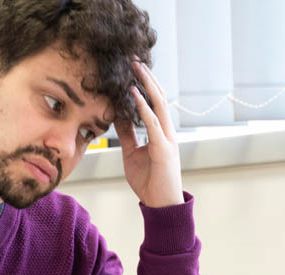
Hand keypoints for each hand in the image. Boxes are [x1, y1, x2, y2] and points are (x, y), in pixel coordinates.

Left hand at [114, 60, 183, 207]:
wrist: (160, 205)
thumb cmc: (149, 181)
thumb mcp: (131, 153)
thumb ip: (127, 134)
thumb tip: (117, 116)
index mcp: (160, 132)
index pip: (155, 102)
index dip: (145, 85)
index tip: (133, 69)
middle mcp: (167, 132)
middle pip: (159, 97)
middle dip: (148, 78)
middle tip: (135, 60)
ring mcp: (168, 139)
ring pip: (159, 105)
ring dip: (147, 85)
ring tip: (137, 69)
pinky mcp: (164, 149)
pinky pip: (153, 123)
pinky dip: (143, 107)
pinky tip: (134, 94)